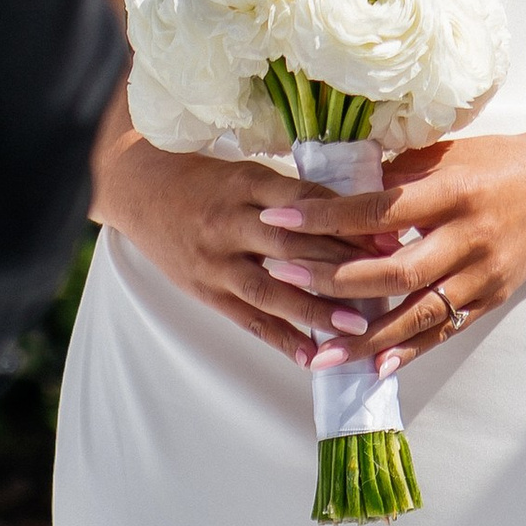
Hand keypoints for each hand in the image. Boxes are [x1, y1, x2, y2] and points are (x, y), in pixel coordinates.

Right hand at [93, 118, 400, 368]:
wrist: (138, 190)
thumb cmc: (202, 178)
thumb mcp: (243, 171)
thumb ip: (288, 192)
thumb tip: (353, 209)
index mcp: (246, 183)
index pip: (305, 200)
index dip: (347, 218)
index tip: (388, 232)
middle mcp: (231, 222)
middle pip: (293, 246)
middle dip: (342, 263)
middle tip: (387, 278)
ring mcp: (215, 261)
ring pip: (270, 289)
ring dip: (315, 310)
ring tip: (355, 327)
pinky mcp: (204, 290)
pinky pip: (246, 318)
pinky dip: (279, 337)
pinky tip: (309, 355)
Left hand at [267, 125, 525, 377]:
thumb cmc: (496, 162)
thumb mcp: (446, 153)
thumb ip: (396, 173)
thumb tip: (333, 186)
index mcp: (453, 190)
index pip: (378, 208)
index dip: (327, 217)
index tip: (281, 220)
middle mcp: (470, 235)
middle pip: (394, 269)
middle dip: (334, 279)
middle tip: (284, 278)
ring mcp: (483, 273)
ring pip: (417, 313)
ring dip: (366, 337)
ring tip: (320, 353)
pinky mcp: (492, 298)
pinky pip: (444, 330)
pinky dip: (409, 351)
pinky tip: (375, 366)